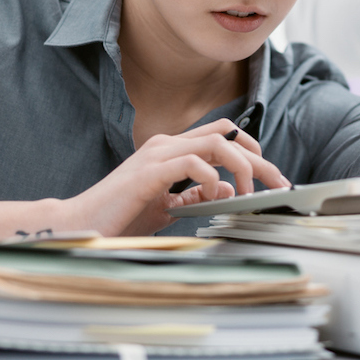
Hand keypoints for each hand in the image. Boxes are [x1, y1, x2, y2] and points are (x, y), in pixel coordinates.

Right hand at [65, 120, 289, 236]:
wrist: (80, 224)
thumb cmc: (120, 216)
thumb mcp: (167, 207)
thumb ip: (194, 195)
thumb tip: (226, 186)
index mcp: (172, 150)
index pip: (223, 136)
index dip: (253, 152)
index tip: (272, 179)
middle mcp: (167, 144)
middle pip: (228, 135)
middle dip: (260, 159)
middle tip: (279, 183)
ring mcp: (157, 154)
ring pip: (216, 142)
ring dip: (242, 166)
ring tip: (249, 194)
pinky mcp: (148, 172)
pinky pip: (191, 161)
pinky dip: (210, 176)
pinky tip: (212, 194)